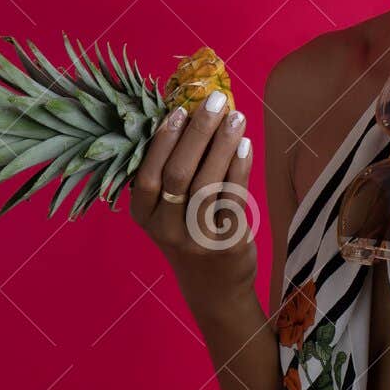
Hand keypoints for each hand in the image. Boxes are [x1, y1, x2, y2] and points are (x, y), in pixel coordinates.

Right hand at [130, 91, 256, 285]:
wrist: (214, 288)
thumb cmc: (189, 234)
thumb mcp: (168, 211)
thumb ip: (173, 171)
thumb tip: (192, 113)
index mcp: (143, 215)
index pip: (148, 173)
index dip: (164, 140)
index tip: (180, 109)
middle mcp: (165, 229)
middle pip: (179, 174)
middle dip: (198, 132)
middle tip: (216, 101)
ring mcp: (196, 239)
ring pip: (207, 183)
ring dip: (223, 144)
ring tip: (237, 116)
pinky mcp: (226, 244)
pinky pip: (233, 198)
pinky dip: (240, 167)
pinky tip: (245, 144)